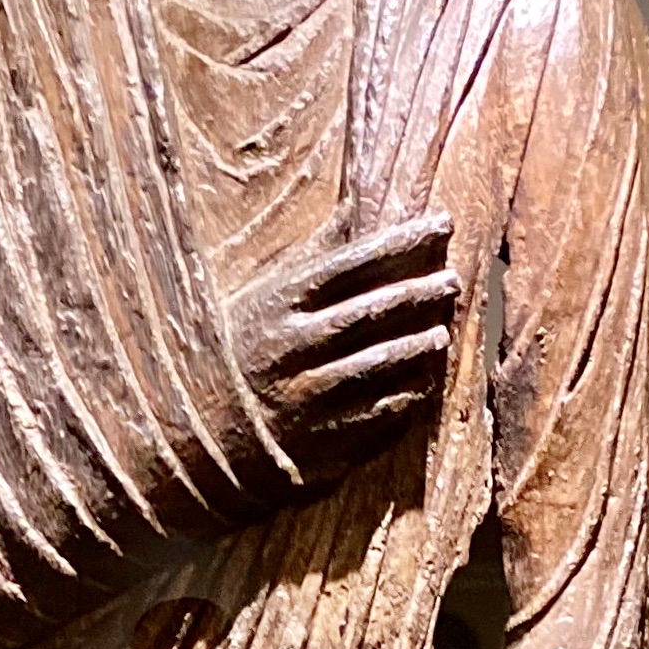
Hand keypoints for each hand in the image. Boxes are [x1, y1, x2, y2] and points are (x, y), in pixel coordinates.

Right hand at [230, 212, 458, 493]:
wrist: (197, 437)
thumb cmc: (237, 353)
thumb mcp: (262, 297)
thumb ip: (314, 256)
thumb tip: (357, 203)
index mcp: (277, 304)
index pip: (352, 262)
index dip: (402, 242)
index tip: (443, 225)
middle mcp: (290, 349)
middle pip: (369, 313)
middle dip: (417, 293)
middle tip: (451, 282)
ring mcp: (304, 399)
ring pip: (377, 367)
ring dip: (417, 347)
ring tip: (440, 334)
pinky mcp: (317, 444)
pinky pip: (375, 417)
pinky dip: (405, 398)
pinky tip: (423, 383)